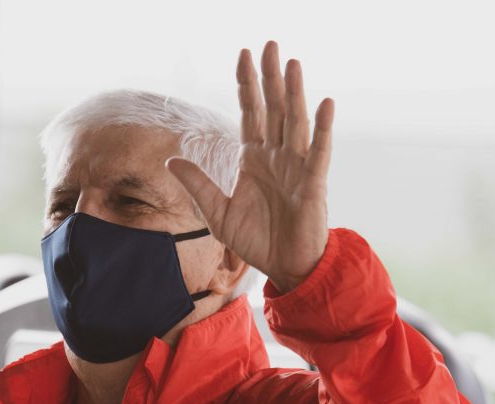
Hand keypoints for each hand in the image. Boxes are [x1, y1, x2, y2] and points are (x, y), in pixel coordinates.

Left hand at [167, 40, 334, 293]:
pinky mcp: (313, 184)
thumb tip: (170, 160)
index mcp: (254, 159)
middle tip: (269, 44)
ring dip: (294, 93)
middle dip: (270, 77)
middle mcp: (277, 156)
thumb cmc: (255, 240)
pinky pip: (319, 152)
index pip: (250, 113)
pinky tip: (324, 103)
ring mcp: (297, 167)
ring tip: (292, 64)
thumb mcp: (217, 214)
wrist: (284, 267)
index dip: (247, 85)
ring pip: (295, 122)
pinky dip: (322, 129)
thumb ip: (197, 185)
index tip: (244, 54)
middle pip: (274, 108)